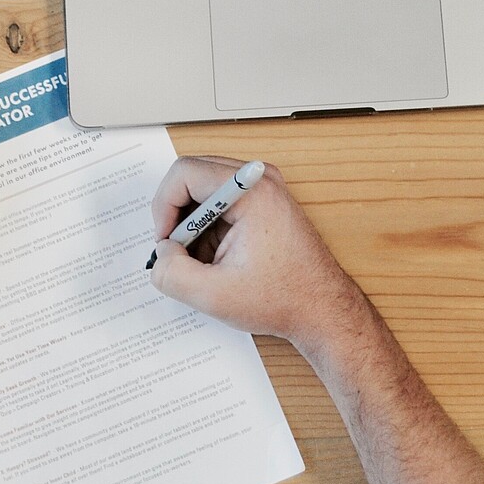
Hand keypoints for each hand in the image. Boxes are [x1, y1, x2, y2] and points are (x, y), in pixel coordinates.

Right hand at [147, 155, 362, 351]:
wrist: (323, 310)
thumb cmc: (284, 299)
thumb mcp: (214, 295)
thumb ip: (172, 273)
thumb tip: (160, 254)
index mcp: (252, 192)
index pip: (184, 173)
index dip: (164, 207)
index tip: (166, 241)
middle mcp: (259, 180)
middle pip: (193, 176)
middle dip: (177, 216)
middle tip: (178, 251)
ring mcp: (264, 189)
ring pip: (204, 190)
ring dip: (193, 224)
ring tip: (203, 261)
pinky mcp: (263, 202)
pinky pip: (220, 202)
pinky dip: (208, 228)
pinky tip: (217, 258)